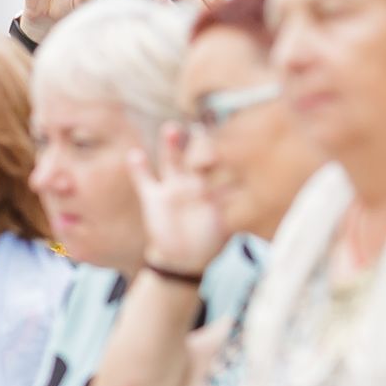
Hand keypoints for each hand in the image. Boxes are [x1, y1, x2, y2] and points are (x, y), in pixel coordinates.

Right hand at [128, 123, 225, 274]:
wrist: (183, 257)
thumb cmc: (210, 242)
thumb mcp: (226, 229)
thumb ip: (232, 214)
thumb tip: (250, 203)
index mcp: (213, 188)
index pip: (218, 165)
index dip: (223, 155)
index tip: (228, 145)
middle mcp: (193, 182)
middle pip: (195, 156)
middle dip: (198, 142)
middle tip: (202, 128)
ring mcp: (172, 188)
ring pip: (171, 162)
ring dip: (171, 145)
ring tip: (171, 128)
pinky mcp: (153, 197)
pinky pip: (144, 180)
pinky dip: (138, 168)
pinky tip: (135, 155)